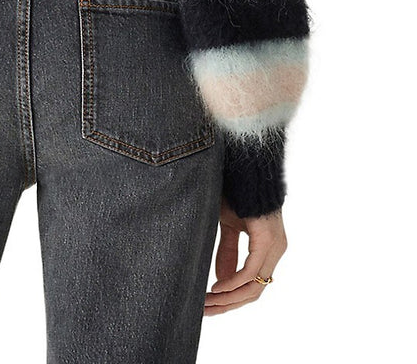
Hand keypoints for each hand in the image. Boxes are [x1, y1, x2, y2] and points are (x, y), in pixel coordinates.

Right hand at [203, 197, 286, 315]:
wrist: (245, 168)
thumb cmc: (238, 193)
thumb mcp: (229, 227)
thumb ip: (228, 253)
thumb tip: (221, 282)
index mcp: (268, 249)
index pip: (252, 285)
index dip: (231, 300)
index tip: (210, 306)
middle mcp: (275, 251)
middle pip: (254, 292)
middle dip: (228, 305)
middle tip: (205, 311)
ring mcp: (274, 248)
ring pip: (254, 287)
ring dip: (229, 298)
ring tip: (207, 303)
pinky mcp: (267, 242)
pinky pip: (251, 272)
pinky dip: (233, 283)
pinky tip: (217, 289)